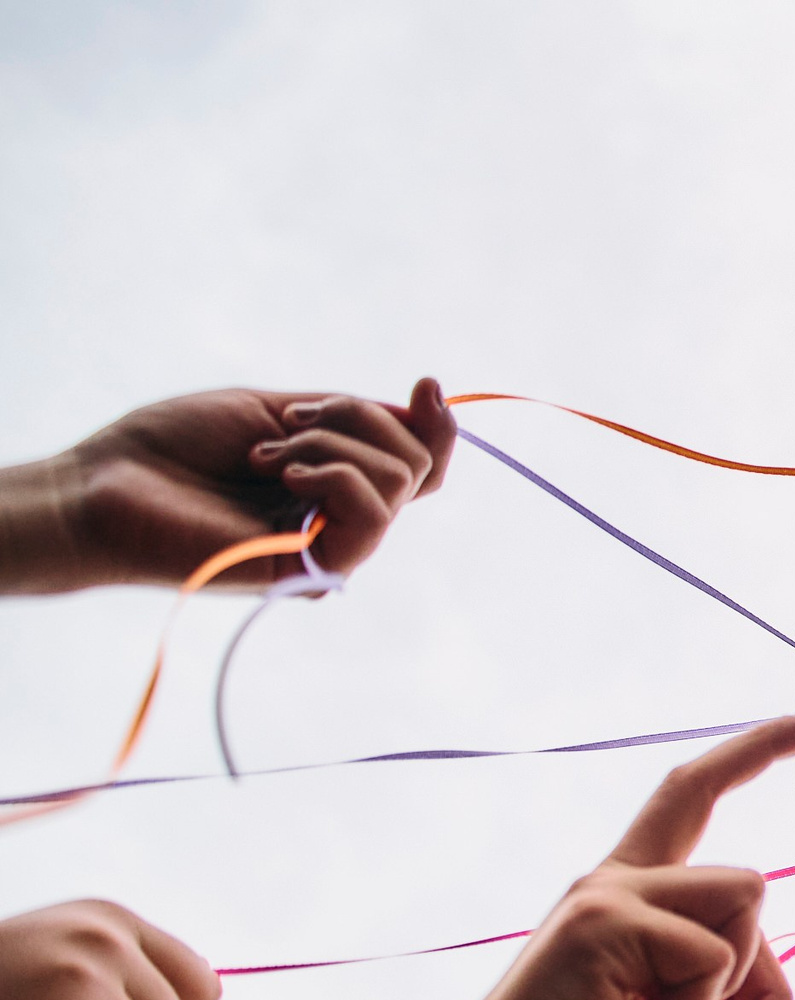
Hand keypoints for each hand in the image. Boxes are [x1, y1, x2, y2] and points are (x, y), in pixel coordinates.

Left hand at [30, 380, 456, 590]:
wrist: (105, 485)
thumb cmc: (174, 448)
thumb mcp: (277, 410)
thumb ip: (351, 417)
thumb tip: (432, 405)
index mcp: (337, 488)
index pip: (422, 467)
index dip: (438, 426)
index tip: (425, 383)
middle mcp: (342, 523)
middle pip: (416, 465)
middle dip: (355, 418)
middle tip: (282, 425)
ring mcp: (332, 550)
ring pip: (397, 483)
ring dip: (329, 444)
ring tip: (263, 455)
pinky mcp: (313, 571)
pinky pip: (369, 516)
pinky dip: (332, 476)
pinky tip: (279, 474)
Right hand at [439, 710, 794, 999]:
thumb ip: (715, 985)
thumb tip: (772, 988)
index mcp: (622, 893)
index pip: (694, 794)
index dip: (759, 749)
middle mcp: (612, 880)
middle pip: (750, 883)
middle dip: (766, 971)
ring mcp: (608, 896)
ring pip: (745, 902)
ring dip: (725, 989)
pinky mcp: (608, 925)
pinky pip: (715, 956)